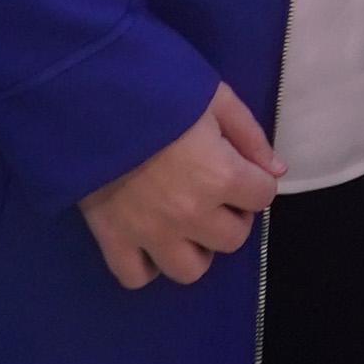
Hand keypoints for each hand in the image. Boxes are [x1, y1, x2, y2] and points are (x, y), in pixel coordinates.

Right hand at [79, 86, 284, 289]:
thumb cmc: (155, 87)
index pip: (263, 197)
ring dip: (193, 248)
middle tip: (211, 194)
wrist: (87, 92)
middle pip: (232, 239)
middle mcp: (191, 213)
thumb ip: (249, 135)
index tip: (238, 169)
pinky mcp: (113, 238)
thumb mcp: (213, 96)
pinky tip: (147, 239)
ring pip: (190, 270)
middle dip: (229, 216)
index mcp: (221, 175)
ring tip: (183, 222)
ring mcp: (150, 232)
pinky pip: (136, 276)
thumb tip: (276, 170)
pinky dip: (145, 264)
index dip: (254, 181)